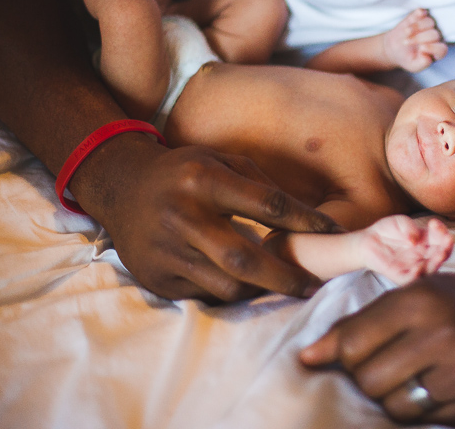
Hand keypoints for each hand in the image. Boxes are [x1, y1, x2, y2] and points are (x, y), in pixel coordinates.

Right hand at [75, 134, 338, 300]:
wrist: (120, 187)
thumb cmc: (185, 172)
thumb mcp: (220, 161)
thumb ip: (260, 185)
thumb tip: (305, 222)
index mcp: (203, 179)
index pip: (267, 204)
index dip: (305, 222)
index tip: (333, 234)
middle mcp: (182, 215)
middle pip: (245, 258)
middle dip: (285, 278)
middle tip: (313, 286)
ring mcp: (165, 250)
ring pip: (226, 284)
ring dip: (260, 289)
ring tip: (282, 286)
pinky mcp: (156, 277)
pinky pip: (205, 294)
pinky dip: (230, 292)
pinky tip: (246, 286)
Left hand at [299, 273, 454, 426]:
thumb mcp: (418, 294)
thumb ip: (363, 321)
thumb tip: (307, 357)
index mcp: (422, 299)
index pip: (351, 343)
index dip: (334, 356)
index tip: (321, 361)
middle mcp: (443, 334)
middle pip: (368, 380)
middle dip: (365, 379)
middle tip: (382, 367)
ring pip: (393, 407)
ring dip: (392, 398)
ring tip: (412, 377)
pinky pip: (424, 421)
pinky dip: (421, 410)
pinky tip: (437, 387)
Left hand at [356, 216, 453, 284]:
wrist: (367, 240)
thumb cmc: (387, 230)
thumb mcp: (400, 222)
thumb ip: (409, 228)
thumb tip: (415, 240)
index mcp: (426, 242)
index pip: (441, 238)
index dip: (442, 231)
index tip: (434, 223)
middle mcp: (423, 255)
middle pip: (440, 255)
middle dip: (446, 248)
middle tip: (448, 241)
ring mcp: (414, 266)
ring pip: (430, 269)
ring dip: (437, 262)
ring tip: (441, 254)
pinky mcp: (401, 275)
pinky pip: (412, 279)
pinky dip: (418, 275)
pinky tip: (419, 267)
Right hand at [382, 8, 447, 72]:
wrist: (395, 48)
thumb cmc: (407, 58)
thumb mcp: (413, 66)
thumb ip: (421, 64)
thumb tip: (427, 57)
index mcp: (437, 51)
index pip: (441, 49)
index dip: (433, 47)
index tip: (422, 48)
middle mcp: (436, 38)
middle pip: (434, 34)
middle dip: (420, 38)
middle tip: (406, 42)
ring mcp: (429, 26)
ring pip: (430, 22)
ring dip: (417, 27)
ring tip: (406, 33)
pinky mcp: (420, 17)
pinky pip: (423, 12)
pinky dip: (419, 13)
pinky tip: (414, 16)